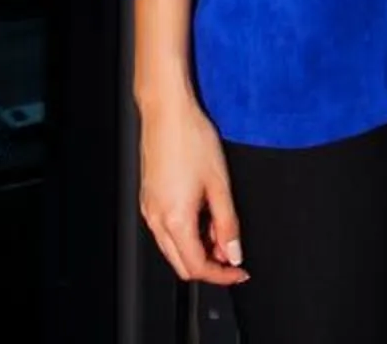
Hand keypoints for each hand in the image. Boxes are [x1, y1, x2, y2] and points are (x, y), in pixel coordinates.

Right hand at [138, 93, 246, 285]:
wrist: (166, 111)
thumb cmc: (191, 138)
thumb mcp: (220, 184)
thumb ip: (228, 224)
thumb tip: (233, 252)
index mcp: (175, 219)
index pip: (197, 266)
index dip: (222, 275)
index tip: (239, 270)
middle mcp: (156, 218)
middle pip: (182, 264)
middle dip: (209, 266)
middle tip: (232, 254)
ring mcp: (149, 209)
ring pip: (172, 249)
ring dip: (197, 250)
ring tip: (221, 232)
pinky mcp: (148, 198)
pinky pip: (165, 230)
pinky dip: (185, 234)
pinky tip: (203, 217)